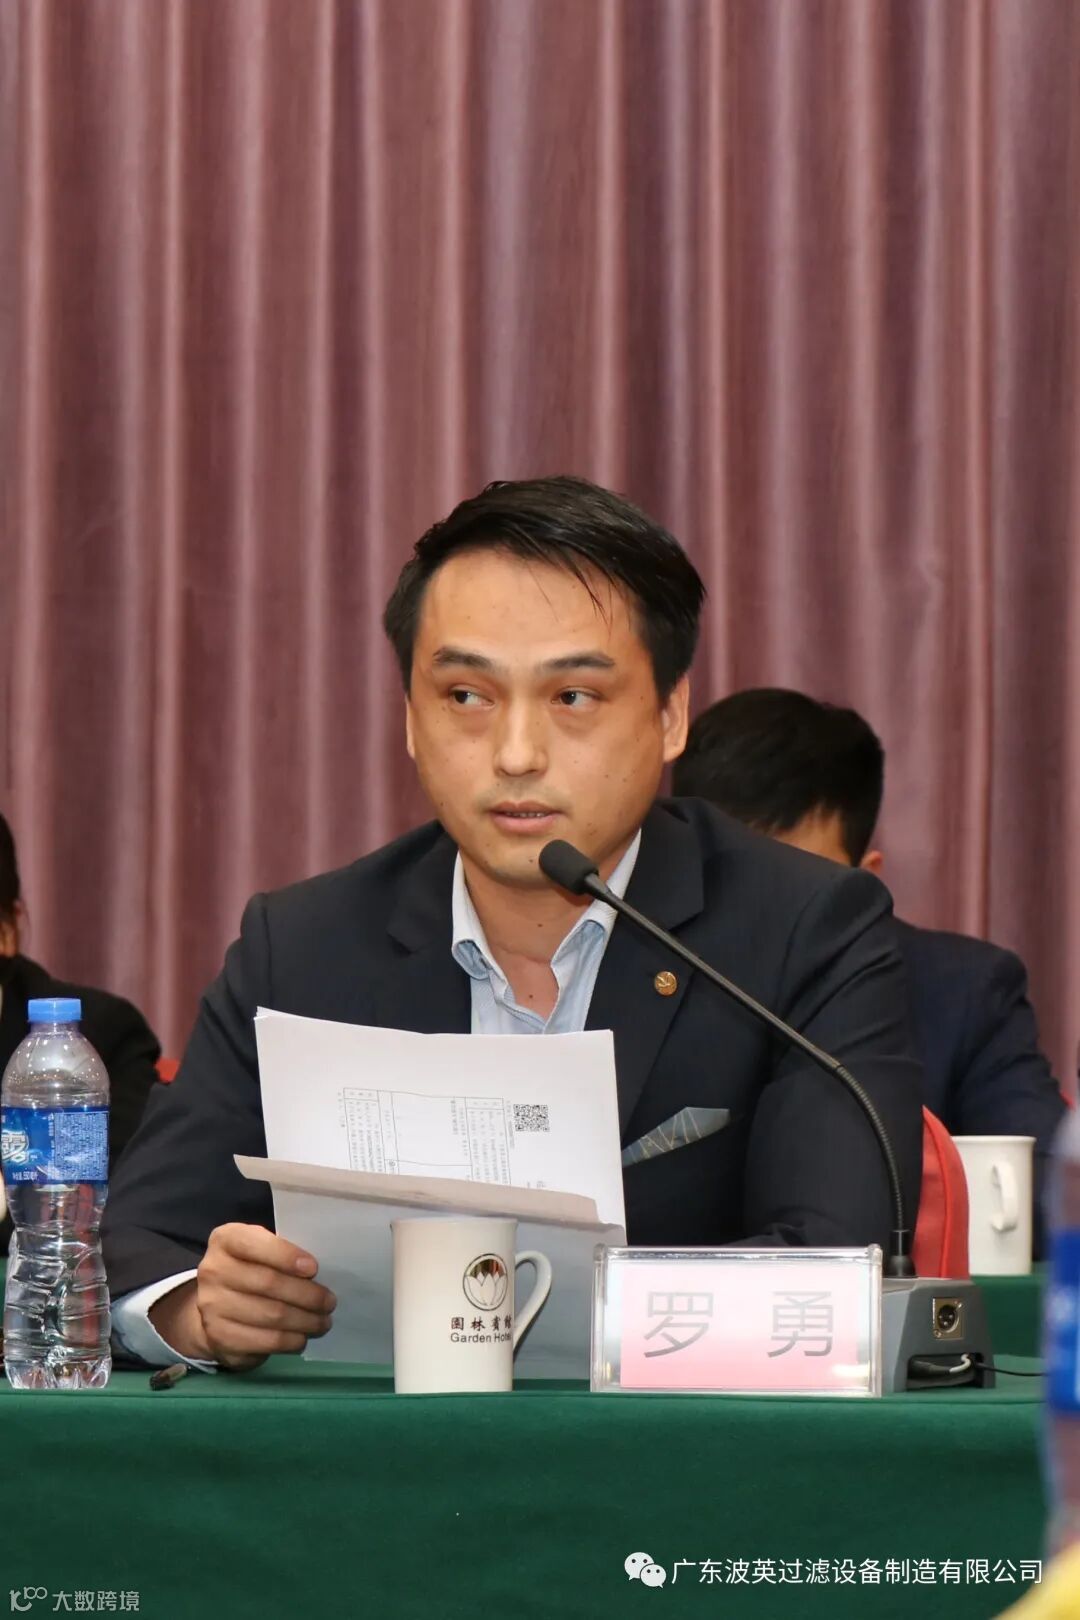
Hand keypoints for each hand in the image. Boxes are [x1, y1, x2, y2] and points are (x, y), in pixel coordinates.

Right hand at [148, 1223, 336, 1370]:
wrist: (217, 1307)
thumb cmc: (251, 1269)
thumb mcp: (261, 1250)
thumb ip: (283, 1253)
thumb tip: (317, 1273)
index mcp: (226, 1240)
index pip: (254, 1244)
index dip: (286, 1256)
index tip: (313, 1268)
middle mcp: (213, 1270)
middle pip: (269, 1283)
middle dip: (307, 1295)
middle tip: (329, 1302)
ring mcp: (212, 1306)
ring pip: (271, 1315)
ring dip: (305, 1321)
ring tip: (323, 1322)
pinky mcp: (219, 1337)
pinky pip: (265, 1341)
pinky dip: (290, 1341)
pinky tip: (302, 1338)